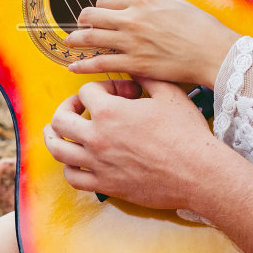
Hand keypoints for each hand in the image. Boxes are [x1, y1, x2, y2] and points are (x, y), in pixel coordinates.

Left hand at [45, 77, 221, 208]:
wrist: (198, 173)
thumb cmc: (186, 134)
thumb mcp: (169, 94)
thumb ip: (146, 77)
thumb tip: (134, 67)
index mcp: (109, 112)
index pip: (86, 91)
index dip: (102, 87)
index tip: (120, 95)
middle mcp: (97, 137)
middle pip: (61, 118)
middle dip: (67, 107)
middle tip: (77, 108)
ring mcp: (98, 163)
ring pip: (58, 149)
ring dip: (54, 137)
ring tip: (56, 131)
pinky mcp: (105, 185)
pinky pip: (72, 178)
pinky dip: (69, 168)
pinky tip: (75, 161)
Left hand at [67, 0, 239, 86]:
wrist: (214, 53)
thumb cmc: (201, 28)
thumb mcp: (174, 4)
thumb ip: (148, 0)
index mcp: (142, 1)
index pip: (105, 0)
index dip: (99, 8)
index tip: (98, 15)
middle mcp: (132, 19)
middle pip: (92, 16)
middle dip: (82, 21)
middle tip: (79, 27)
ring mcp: (131, 42)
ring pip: (91, 38)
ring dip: (76, 40)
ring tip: (69, 43)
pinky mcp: (134, 64)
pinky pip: (100, 64)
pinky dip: (83, 65)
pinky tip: (74, 67)